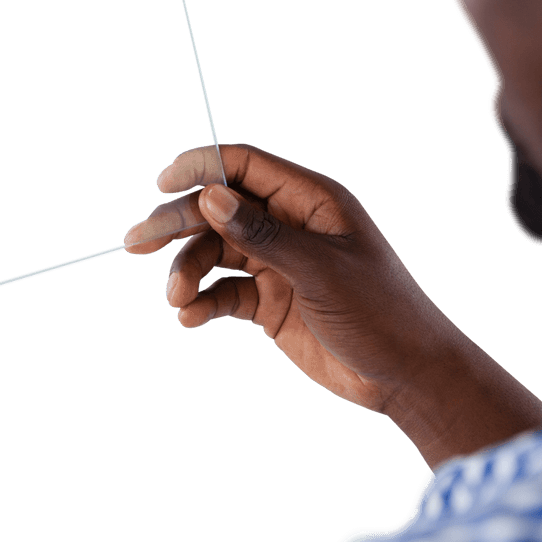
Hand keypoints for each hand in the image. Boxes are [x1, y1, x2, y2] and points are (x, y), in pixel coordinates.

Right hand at [126, 144, 541, 466]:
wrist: (406, 375)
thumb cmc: (380, 311)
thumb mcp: (320, 270)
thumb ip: (264, 235)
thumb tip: (211, 197)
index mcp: (311, 200)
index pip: (244, 167)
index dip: (200, 168)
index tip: (160, 184)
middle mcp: (290, 225)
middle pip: (220, 209)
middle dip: (178, 223)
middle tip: (135, 241)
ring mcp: (279, 263)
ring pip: (216, 252)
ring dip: (189, 270)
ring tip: (177, 299)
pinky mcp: (271, 300)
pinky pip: (225, 291)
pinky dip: (204, 301)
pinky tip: (190, 318)